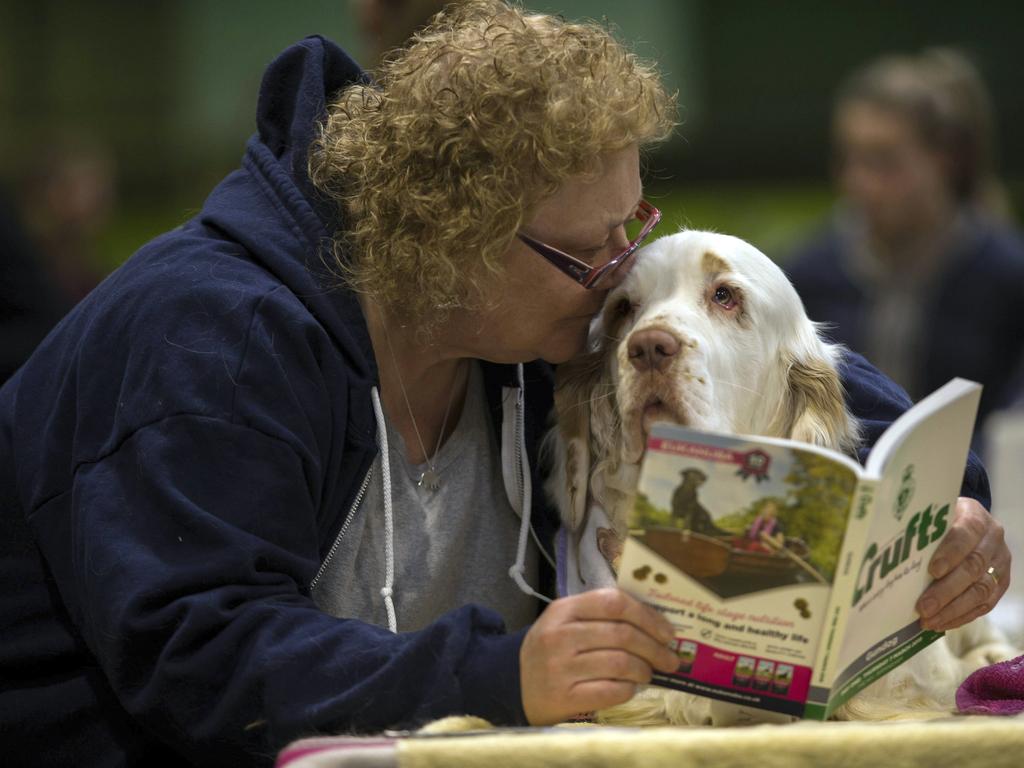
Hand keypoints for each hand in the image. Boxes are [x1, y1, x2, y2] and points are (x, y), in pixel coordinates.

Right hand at [519, 588, 678, 724]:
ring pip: (620, 663)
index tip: (667, 631)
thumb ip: (600, 615)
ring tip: (649, 674)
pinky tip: (630, 688)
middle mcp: (560, 636)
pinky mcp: (563, 697)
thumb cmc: (550, 649)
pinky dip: (628, 690)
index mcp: (563, 610)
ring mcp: (560, 668)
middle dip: (654, 648)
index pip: (614, 603)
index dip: (647, 616)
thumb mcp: (565, 621)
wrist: (511, 682)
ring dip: (644, 670)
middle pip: (622, 635)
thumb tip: (653, 621)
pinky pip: (610, 692)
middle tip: (670, 659)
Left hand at [916, 497, 1010, 630]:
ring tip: (929, 621)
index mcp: (975, 517)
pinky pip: (985, 604)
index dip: (950, 553)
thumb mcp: (932, 516)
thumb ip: (920, 530)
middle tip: (923, 607)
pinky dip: (962, 616)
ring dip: (953, 609)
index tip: (932, 571)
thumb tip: (891, 554)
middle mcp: (993, 539)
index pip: (965, 534)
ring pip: (981, 590)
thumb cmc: (941, 520)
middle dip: (946, 590)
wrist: (969, 522)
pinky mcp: (1001, 582)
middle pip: (973, 567)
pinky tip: (942, 623)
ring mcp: (1000, 562)